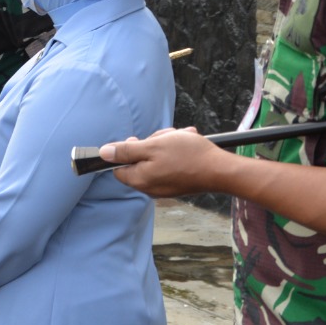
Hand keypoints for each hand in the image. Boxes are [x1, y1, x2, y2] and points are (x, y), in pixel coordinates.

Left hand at [99, 127, 230, 196]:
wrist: (222, 170)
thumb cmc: (188, 156)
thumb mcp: (152, 146)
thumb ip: (126, 151)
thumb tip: (103, 153)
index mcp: (140, 180)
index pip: (119, 167)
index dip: (126, 151)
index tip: (140, 140)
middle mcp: (150, 188)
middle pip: (140, 160)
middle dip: (153, 143)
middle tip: (167, 137)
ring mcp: (166, 187)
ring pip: (158, 158)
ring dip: (168, 144)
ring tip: (182, 138)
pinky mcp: (179, 184)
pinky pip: (172, 164)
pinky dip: (179, 151)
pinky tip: (190, 144)